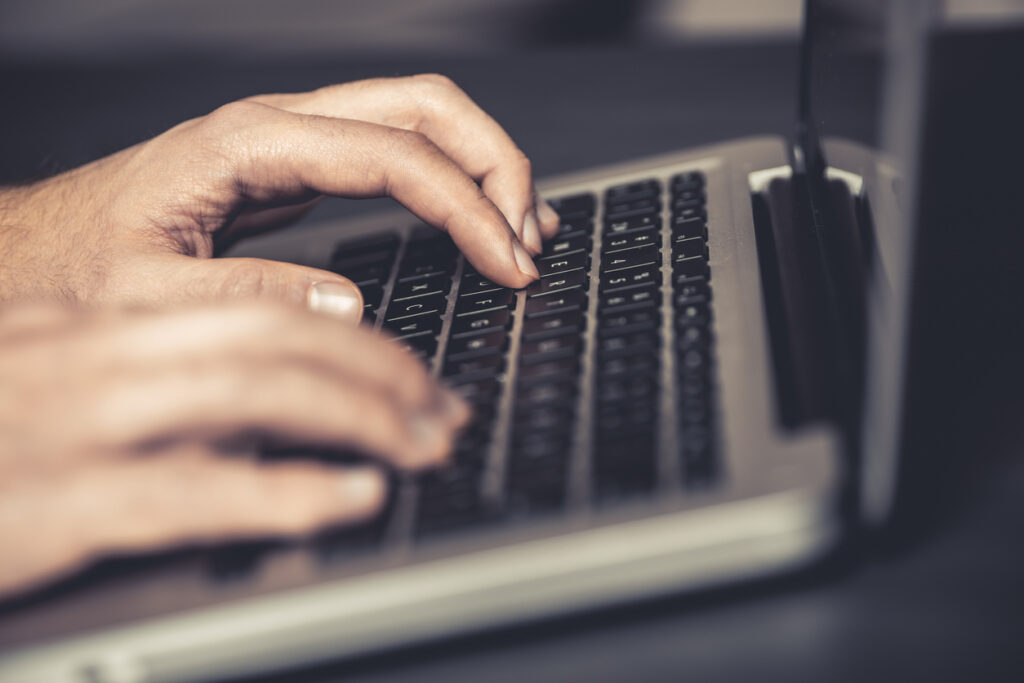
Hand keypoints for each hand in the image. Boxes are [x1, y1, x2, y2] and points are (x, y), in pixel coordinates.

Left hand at [0, 74, 559, 313]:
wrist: (41, 246)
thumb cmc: (80, 264)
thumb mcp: (146, 294)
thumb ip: (246, 296)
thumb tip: (349, 306)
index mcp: (250, 144)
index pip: (396, 155)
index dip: (467, 208)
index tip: (509, 262)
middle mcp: (281, 126)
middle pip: (426, 107)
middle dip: (496, 166)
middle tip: (530, 240)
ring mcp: (294, 140)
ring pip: (421, 118)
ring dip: (484, 165)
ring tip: (525, 227)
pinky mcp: (300, 166)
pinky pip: (399, 150)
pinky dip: (453, 179)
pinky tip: (477, 218)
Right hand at [0, 302, 469, 596]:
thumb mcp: (71, 388)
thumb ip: (166, 386)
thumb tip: (275, 408)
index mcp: (102, 323)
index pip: (259, 307)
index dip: (358, 341)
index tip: (415, 377)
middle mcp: (93, 356)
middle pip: (272, 340)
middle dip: (380, 375)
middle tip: (440, 413)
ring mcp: (74, 425)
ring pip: (248, 393)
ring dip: (357, 419)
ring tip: (420, 446)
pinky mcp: (55, 504)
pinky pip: (193, 488)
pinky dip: (287, 492)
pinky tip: (348, 496)